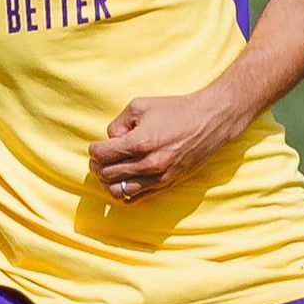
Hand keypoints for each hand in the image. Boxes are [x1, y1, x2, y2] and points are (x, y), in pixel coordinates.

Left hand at [91, 90, 245, 202]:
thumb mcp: (141, 106)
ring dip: (108, 181)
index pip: (102, 155)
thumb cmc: (176, 110)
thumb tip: (110, 140)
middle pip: (106, 174)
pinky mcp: (167, 184)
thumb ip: (118, 123)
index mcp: (140, 142)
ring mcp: (159, 177)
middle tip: (100, 158)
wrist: (209, 121)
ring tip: (110, 170)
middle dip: (97, 165)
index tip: (97, 146)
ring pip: (118, 190)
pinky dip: (124, 191)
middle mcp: (149, 163)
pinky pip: (136, 197)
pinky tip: (125, 179)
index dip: (94, 150)